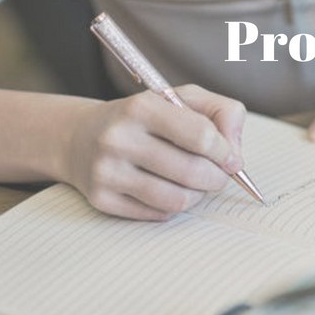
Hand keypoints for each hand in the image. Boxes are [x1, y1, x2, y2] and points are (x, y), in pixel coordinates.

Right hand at [63, 85, 246, 219]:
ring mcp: (106, 171)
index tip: (230, 158)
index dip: (226, 152)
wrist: (79, 137)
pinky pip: (158, 215)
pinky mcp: (101, 199)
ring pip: (178, 199)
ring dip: (198, 195)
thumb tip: (235, 155)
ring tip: (196, 184)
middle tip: (218, 175)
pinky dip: (173, 207)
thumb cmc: (146, 118)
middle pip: (193, 172)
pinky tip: (167, 189)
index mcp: (141, 107)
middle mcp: (118, 138)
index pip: (202, 136)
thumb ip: (223, 113)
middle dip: (217, 178)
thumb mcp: (183, 99)